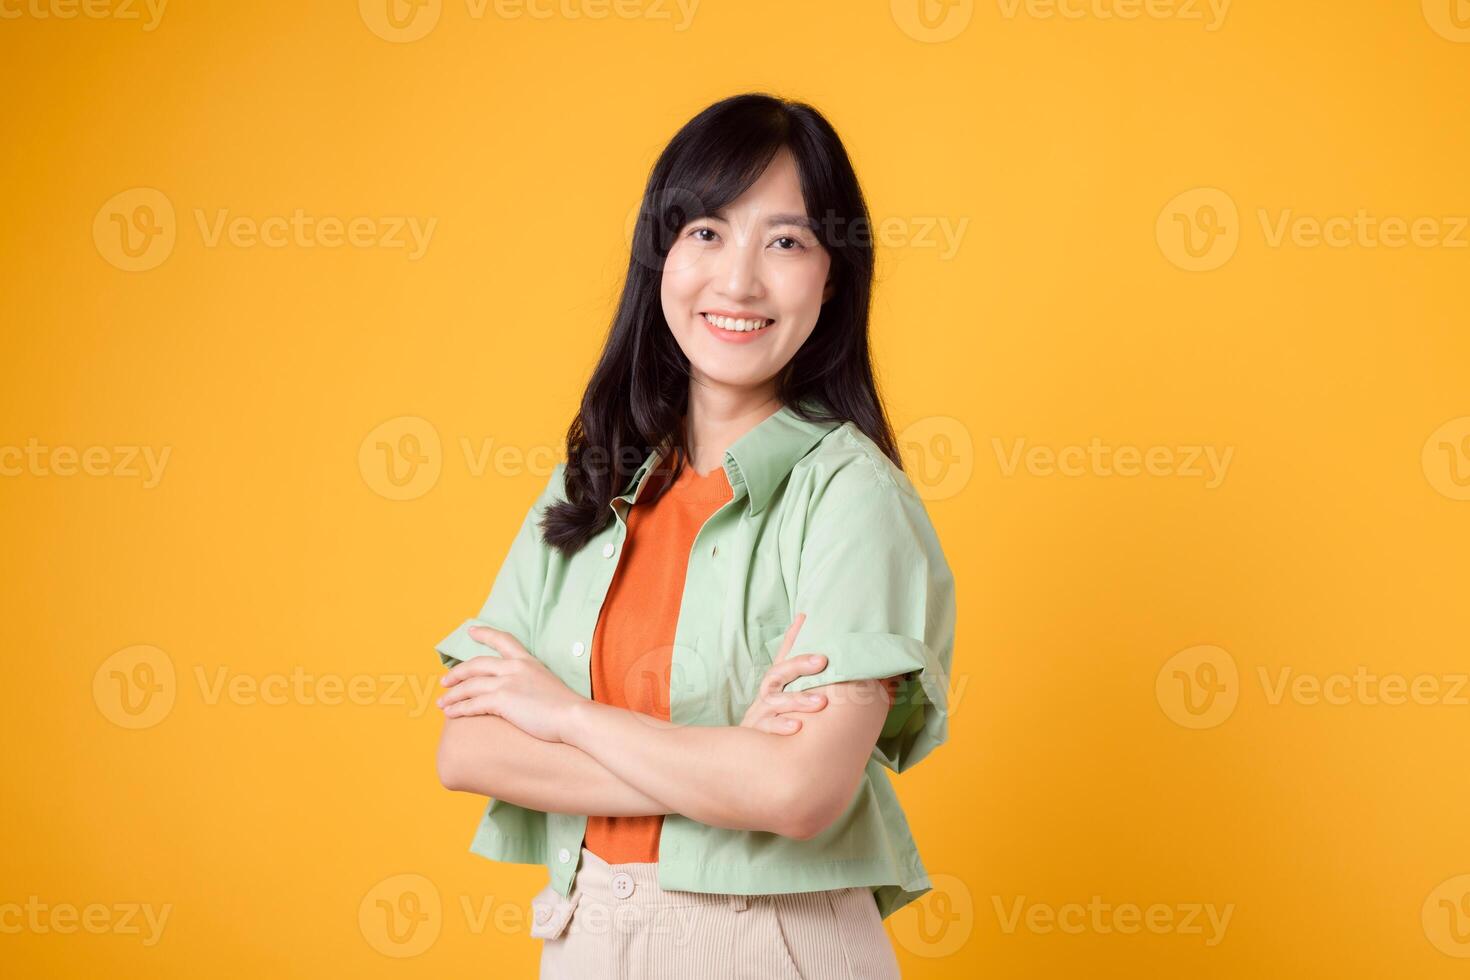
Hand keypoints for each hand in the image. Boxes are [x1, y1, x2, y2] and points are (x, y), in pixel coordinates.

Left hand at [436, 626, 585, 742]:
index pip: (503, 640)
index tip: (471, 631)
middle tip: (444, 681)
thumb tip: (524, 693)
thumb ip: (532, 682)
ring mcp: (507, 682)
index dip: (485, 634)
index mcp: (527, 661)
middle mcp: (514, 667)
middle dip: (457, 673)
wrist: (573, 716)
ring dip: (452, 694)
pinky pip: (472, 704)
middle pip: (476, 664)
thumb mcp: (548, 684)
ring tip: (442, 703)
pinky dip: (459, 709)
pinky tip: (451, 714)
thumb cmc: (566, 707)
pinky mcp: (502, 699)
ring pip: (470, 685)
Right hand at [740, 613, 832, 733]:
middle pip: (778, 674)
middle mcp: (767, 695)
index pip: (786, 655)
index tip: (807, 619)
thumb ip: (798, 662)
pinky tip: (797, 727)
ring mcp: (760, 713)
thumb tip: (807, 621)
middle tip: (822, 660)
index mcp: (776, 684)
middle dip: (799, 665)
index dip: (794, 637)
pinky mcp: (757, 733)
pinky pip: (766, 728)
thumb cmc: (777, 719)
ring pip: (775, 701)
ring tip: (821, 703)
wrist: (752, 757)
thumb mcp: (788, 692)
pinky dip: (780, 726)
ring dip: (798, 700)